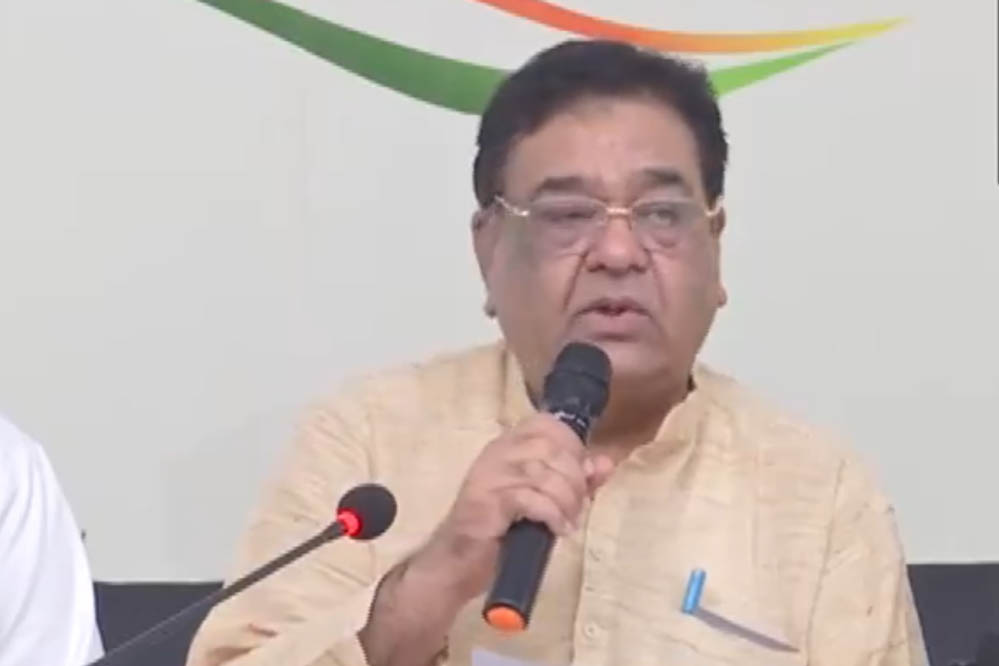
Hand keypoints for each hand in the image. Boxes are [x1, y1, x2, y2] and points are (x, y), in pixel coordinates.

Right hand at [409, 413, 614, 601]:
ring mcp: (490, 475)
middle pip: (551, 447)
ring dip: (566, 500)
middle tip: (576, 506)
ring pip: (544, 473)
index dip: (571, 444)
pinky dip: (552, 515)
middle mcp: (497, 453)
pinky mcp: (487, 501)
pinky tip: (556, 530)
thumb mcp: (544, 501)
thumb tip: (604, 463)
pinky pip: (531, 498)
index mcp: (508, 445)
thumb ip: (575, 480)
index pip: (545, 423)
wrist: (457, 562)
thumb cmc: (501, 530)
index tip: (579, 474)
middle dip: (574, 479)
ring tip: (567, 521)